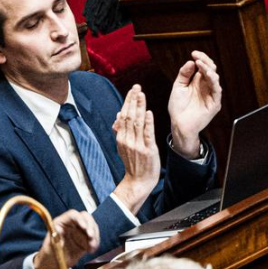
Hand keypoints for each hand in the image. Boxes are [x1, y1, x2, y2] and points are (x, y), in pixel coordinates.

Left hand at [32, 210, 98, 268]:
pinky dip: (95, 242)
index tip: (84, 227)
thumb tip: (58, 231)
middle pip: (85, 217)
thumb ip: (54, 238)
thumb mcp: (49, 246)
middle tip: (91, 236)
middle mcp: (72, 223)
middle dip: (90, 226)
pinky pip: (94, 237)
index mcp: (62, 222)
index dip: (79, 218)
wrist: (54, 264)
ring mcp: (80, 230)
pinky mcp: (86, 238)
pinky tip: (91, 250)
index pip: (72, 214)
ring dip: (95, 235)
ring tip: (92, 246)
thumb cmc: (49, 253)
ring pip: (92, 226)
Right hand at [112, 85, 160, 213]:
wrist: (138, 182)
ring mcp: (137, 145)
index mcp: (121, 138)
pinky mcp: (148, 150)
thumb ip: (121, 130)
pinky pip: (147, 134)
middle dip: (133, 101)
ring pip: (137, 123)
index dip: (128, 102)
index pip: (124, 116)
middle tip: (137, 87)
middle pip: (129, 116)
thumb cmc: (133, 162)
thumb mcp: (124, 146)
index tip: (132, 90)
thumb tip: (118, 115)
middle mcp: (127, 140)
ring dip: (139, 107)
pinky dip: (148, 123)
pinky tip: (149, 113)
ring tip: (141, 95)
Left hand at [167, 51, 221, 157]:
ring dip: (208, 69)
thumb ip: (184, 74)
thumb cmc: (178, 108)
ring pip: (215, 78)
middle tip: (197, 56)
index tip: (194, 53)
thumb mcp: (178, 87)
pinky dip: (213, 80)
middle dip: (205, 61)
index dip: (201, 59)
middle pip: (211, 70)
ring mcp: (211, 95)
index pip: (204, 66)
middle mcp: (207, 87)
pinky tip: (207, 74)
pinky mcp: (215, 103)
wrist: (179, 125)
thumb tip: (191, 61)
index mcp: (199, 82)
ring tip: (200, 64)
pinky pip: (217, 90)